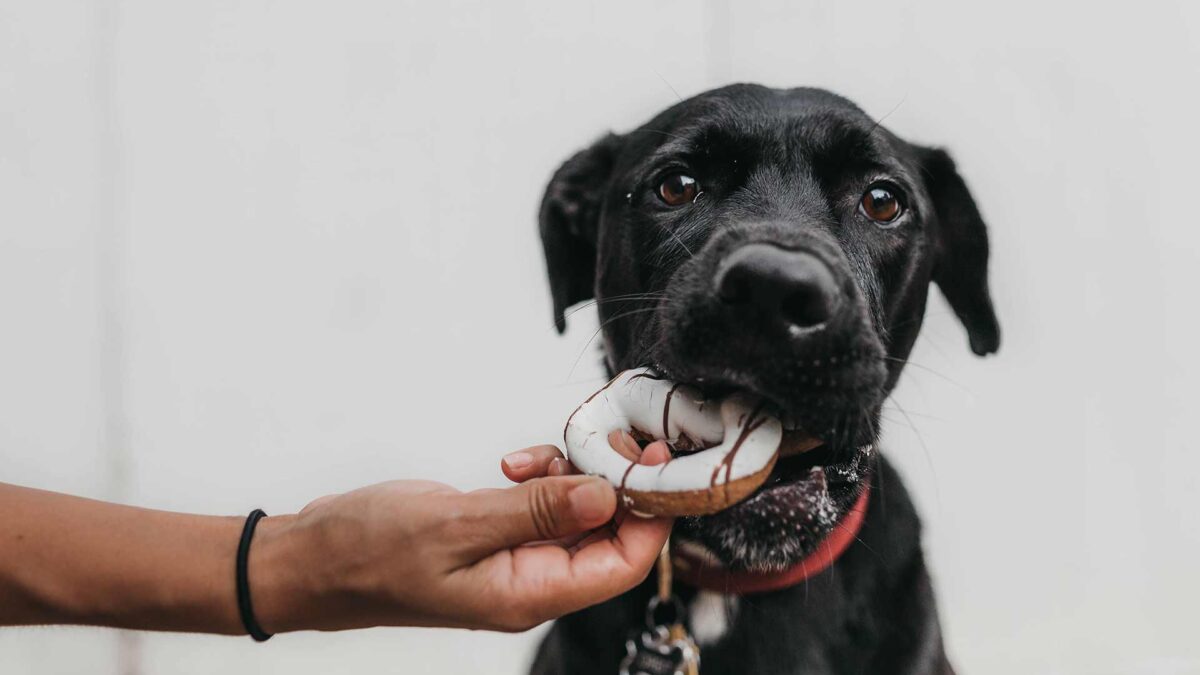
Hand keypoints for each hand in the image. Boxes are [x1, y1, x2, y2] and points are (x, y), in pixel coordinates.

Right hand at [251, 441, 672, 632]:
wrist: (311, 559)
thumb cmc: (368, 552)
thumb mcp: (457, 525)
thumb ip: (537, 510)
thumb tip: (608, 495)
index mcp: (528, 595)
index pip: (623, 563)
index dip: (651, 514)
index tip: (654, 461)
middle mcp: (530, 583)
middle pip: (608, 536)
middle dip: (615, 484)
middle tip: (604, 438)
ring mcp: (513, 560)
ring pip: (576, 515)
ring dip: (572, 475)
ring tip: (539, 453)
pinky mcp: (496, 537)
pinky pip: (542, 507)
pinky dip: (540, 477)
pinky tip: (513, 463)